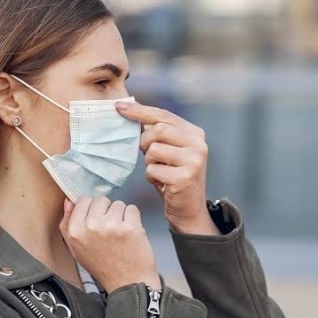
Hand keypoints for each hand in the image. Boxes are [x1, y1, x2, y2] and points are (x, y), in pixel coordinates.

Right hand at [59, 197, 160, 292]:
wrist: (128, 282)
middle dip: (107, 211)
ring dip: (121, 215)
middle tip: (110, 229)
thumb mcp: (76, 249)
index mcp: (75, 231)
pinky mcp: (131, 227)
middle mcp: (91, 227)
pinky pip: (132, 209)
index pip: (83, 201)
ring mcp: (112, 226)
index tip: (98, 220)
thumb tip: (69, 201)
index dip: (93, 209)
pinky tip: (130, 233)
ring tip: (120, 233)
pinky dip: (134, 219)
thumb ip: (68, 224)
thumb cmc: (103, 267)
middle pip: (101, 200)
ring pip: (118, 204)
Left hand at [116, 102, 219, 235]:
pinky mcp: (185, 177)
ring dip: (149, 162)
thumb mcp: (168, 151)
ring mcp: (194, 161)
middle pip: (158, 129)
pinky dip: (152, 177)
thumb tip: (130, 110)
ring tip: (159, 171)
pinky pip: (153, 170)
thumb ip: (156, 133)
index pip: (164, 115)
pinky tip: (162, 183)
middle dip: (145, 141)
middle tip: (147, 154)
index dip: (140, 110)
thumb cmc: (173, 177)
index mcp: (194, 133)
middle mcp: (198, 144)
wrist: (189, 210)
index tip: (119, 107)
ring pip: (154, 150)